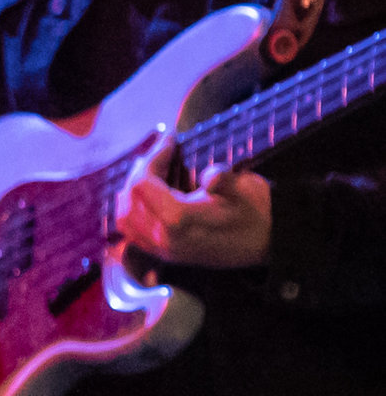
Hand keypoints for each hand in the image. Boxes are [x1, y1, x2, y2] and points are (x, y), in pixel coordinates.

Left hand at [115, 134, 270, 269]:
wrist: (271, 245)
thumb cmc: (258, 214)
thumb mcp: (246, 190)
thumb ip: (224, 179)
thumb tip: (210, 175)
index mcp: (179, 220)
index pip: (143, 183)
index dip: (153, 157)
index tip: (169, 140)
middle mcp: (165, 238)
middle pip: (130, 198)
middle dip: (141, 170)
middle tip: (160, 152)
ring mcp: (163, 250)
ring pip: (125, 218)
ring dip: (132, 191)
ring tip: (151, 171)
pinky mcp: (166, 255)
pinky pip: (133, 233)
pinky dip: (132, 211)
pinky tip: (148, 196)